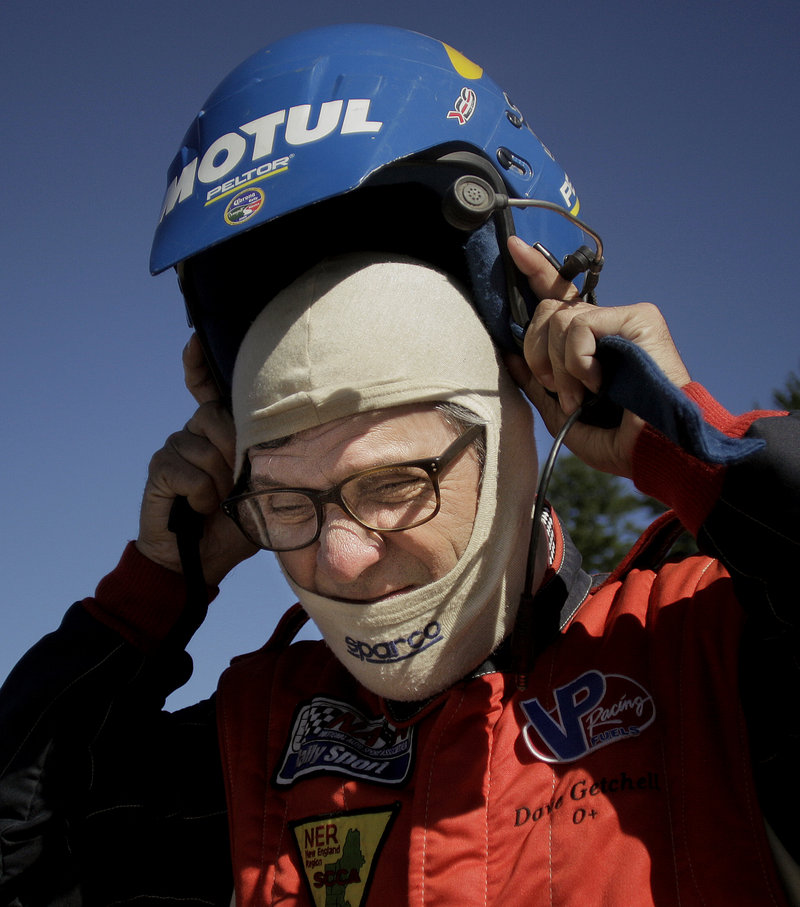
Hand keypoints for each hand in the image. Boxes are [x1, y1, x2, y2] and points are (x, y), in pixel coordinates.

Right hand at [135, 335, 256, 583]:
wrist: (200, 560)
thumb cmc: (236, 524)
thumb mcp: (261, 491)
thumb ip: (265, 463)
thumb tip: (279, 443)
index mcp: (218, 434)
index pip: (206, 390)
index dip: (199, 365)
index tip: (195, 340)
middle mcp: (194, 434)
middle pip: (214, 415)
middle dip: (232, 448)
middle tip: (235, 481)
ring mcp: (175, 449)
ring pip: (203, 446)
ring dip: (217, 480)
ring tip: (217, 502)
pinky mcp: (160, 468)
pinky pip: (187, 470)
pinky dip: (200, 493)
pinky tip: (200, 507)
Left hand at [504, 237, 690, 477]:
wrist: (655, 451)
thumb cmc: (618, 441)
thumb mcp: (562, 414)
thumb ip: (537, 384)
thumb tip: (510, 354)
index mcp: (589, 343)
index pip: (558, 298)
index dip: (536, 272)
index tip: (512, 247)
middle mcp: (605, 324)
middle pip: (548, 310)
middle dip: (537, 353)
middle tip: (558, 388)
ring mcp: (623, 318)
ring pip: (560, 319)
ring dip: (561, 366)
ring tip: (582, 394)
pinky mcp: (638, 317)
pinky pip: (581, 326)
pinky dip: (578, 361)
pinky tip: (598, 381)